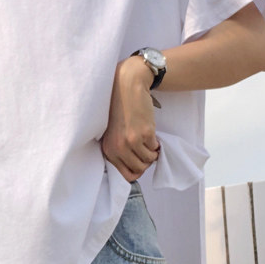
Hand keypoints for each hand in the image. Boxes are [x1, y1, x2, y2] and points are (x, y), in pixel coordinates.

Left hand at [99, 56, 160, 181]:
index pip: (125, 175)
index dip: (136, 170)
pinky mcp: (145, 133)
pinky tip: (149, 131)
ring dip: (151, 152)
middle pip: (139, 170)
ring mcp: (132, 142)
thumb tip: (135, 169)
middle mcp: (118, 148)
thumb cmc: (120, 111)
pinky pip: (155, 148)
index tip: (138, 161)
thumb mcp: (113, 134)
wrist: (127, 87)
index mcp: (108, 150)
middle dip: (145, 161)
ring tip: (147, 140)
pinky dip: (156, 143)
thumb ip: (119, 151)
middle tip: (144, 149)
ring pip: (149, 160)